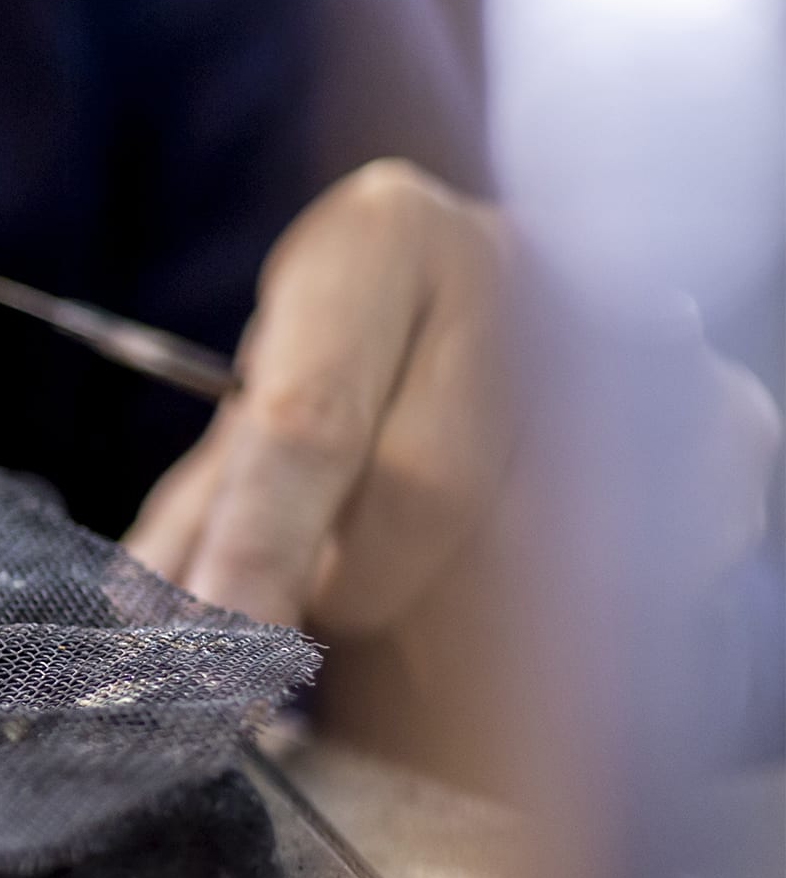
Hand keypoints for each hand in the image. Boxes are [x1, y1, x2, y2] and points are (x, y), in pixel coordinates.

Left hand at [124, 159, 777, 632]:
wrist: (524, 324)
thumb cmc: (359, 374)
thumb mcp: (261, 414)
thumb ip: (201, 516)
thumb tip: (150, 621)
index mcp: (380, 235)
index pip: (307, 419)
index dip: (257, 548)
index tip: (216, 642)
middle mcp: (517, 262)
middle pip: (427, 489)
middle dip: (358, 586)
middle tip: (320, 614)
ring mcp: (637, 333)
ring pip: (536, 545)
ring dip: (454, 618)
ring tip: (409, 604)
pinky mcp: (730, 421)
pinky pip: (638, 576)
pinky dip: (566, 625)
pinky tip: (522, 600)